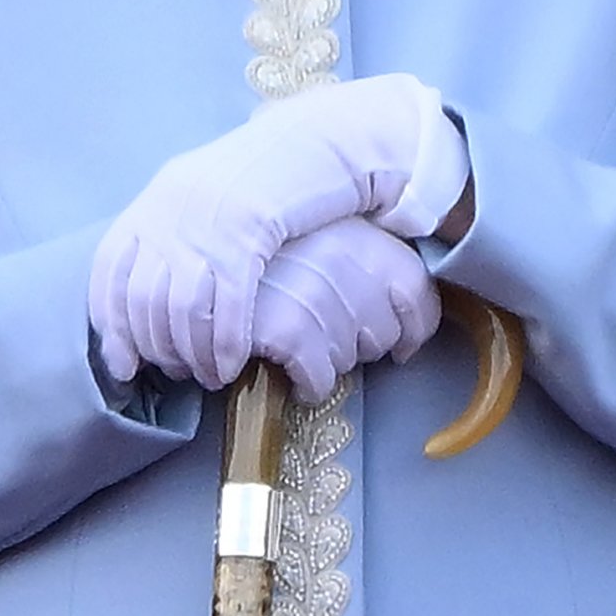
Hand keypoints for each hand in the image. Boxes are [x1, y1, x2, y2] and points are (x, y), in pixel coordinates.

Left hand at [87, 73, 467, 389]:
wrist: (308, 142)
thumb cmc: (258, 179)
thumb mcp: (201, 197)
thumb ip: (171, 234)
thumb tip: (148, 298)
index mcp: (156, 199)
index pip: (110, 270)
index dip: (112, 324)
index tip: (123, 366)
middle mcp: (171, 210)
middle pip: (144, 299)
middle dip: (158, 349)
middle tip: (177, 374)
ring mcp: (206, 223)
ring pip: (182, 310)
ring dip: (193, 355)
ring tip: (209, 375)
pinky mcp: (246, 235)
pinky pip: (227, 305)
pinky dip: (225, 344)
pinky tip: (233, 362)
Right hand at [252, 216, 441, 403]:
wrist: (199, 237)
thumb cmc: (266, 246)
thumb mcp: (322, 234)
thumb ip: (363, 265)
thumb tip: (404, 334)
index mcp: (360, 231)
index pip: (417, 290)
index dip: (413, 327)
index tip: (400, 343)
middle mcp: (345, 257)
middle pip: (384, 331)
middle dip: (362, 345)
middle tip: (328, 337)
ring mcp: (315, 292)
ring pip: (353, 357)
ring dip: (332, 362)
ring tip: (304, 347)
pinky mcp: (285, 327)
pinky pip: (319, 377)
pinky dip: (311, 384)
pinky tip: (296, 374)